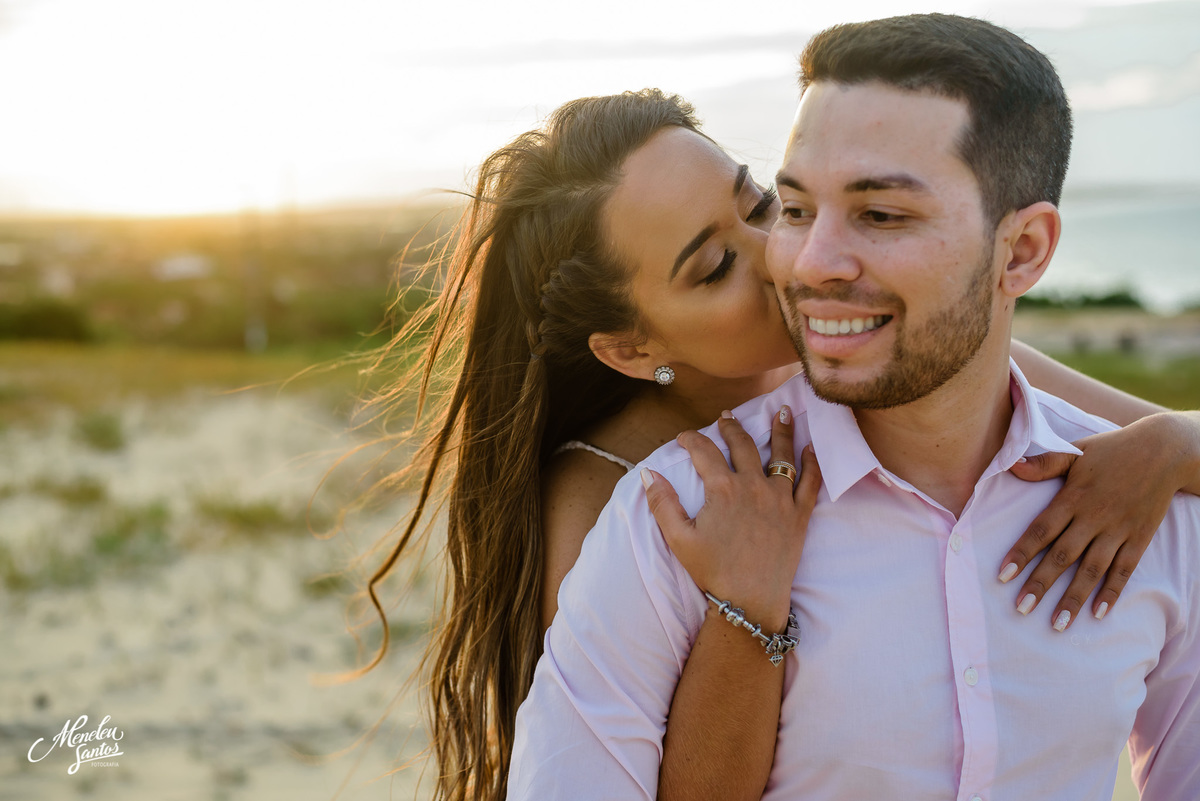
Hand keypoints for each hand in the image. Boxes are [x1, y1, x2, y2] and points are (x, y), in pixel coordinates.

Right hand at [642, 406, 821, 631]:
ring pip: (781, 454)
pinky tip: (810, 448)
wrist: (750, 602)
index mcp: (723, 489)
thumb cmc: (712, 572)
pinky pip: (810, 482)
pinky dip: (811, 462)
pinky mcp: (799, 515)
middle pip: (743, 444)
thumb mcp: (678, 539)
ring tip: (780, 411)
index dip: (692, 439)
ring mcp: (780, 499)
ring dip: (780, 430)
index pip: (704, 451)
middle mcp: (754, 486)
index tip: (684, 438)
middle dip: (732, 427)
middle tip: (726, 417)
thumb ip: (662, 503)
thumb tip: (649, 473)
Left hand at [999, 412, 1197, 629]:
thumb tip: (1012, 466)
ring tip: (1057, 623)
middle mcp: (1094, 518)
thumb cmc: (1112, 451)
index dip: (1022, 553)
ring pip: (1092, 569)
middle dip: (1041, 583)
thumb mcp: (1076, 452)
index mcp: (1073, 497)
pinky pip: (1125, 570)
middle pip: (1063, 555)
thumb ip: (1045, 463)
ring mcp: (1118, 531)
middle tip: (1021, 608)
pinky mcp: (1139, 538)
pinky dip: (1112, 592)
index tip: (1003, 575)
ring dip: (1074, 597)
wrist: (1165, 451)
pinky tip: (1098, 614)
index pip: (1041, 529)